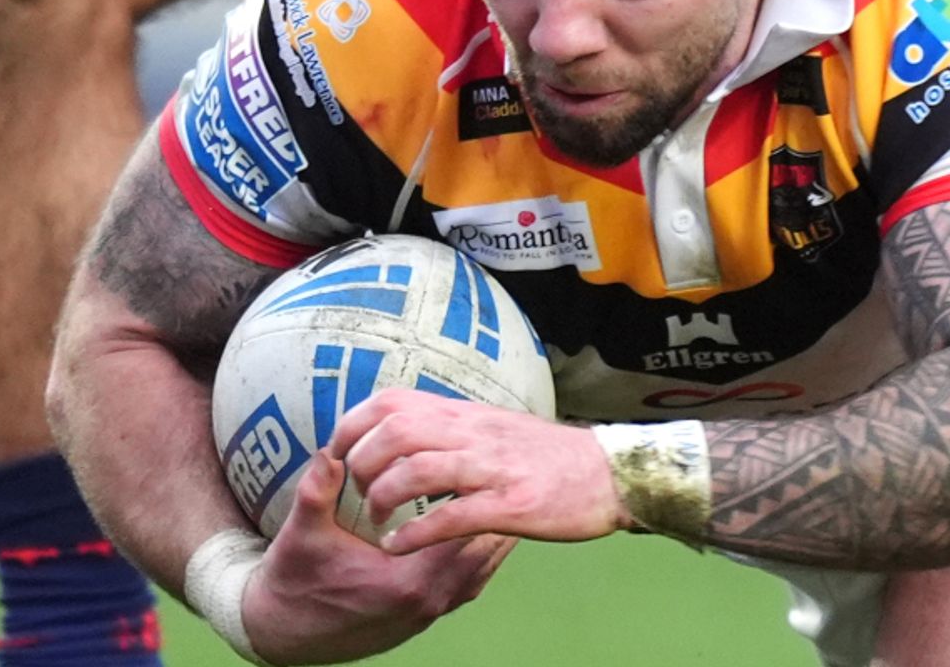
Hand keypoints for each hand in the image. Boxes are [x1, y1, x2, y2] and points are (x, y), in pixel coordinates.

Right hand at [240, 450, 513, 664]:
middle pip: (488, 545)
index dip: (476, 490)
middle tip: (495, 463)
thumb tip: (330, 453)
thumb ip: (317, 494)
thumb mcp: (301, 535)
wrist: (286, 632)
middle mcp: (431, 600)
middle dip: (491, 504)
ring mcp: (435, 610)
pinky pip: (474, 576)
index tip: (480, 456)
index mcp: (408, 583)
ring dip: (490, 526)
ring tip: (492, 485)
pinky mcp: (432, 613)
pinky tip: (474, 519)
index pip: (465, 529)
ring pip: (487, 563)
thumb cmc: (295, 582)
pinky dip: (480, 548)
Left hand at [332, 389, 630, 553]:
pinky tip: (398, 547)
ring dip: (383, 498)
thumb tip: (406, 431)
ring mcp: (492, 468)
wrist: (612, 472)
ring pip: (417, 470)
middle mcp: (474, 433)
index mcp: (466, 414)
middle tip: (357, 492)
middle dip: (360, 463)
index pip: (391, 401)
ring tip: (376, 521)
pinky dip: (416, 532)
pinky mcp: (511, 504)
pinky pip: (452, 515)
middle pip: (394, 432)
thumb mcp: (495, 428)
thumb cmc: (551, 457)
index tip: (338, 454)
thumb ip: (452, 428)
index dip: (352, 426)